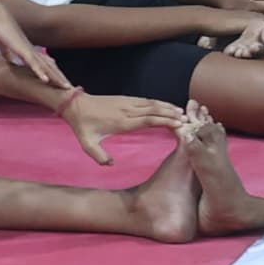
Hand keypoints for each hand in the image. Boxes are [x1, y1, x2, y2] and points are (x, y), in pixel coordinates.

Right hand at [0, 0, 70, 90]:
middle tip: (70, 88)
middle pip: (50, 67)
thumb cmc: (1, 32)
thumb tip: (9, 63)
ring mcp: (28, 50)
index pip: (45, 65)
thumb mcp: (6, 48)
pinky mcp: (22, 50)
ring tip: (65, 87)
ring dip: (55, 77)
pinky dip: (40, 72)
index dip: (53, 74)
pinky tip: (46, 80)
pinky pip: (33, 63)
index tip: (60, 84)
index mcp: (29, 51)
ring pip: (46, 67)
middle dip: (59, 78)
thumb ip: (9, 56)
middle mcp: (32, 51)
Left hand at [64, 92, 180, 161]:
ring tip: (181, 111)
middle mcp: (128, 111)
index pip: (148, 120)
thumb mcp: (87, 144)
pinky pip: (146, 100)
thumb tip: (111, 165)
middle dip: (171, 114)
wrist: (76, 106)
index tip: (178, 123)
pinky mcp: (126, 99)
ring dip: (167, 107)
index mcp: (122, 122)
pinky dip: (159, 103)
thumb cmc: (83, 126)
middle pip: (154, 110)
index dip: (165, 121)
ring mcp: (128, 103)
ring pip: (152, 103)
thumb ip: (99, 156)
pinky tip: (166, 105)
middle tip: (187, 119)